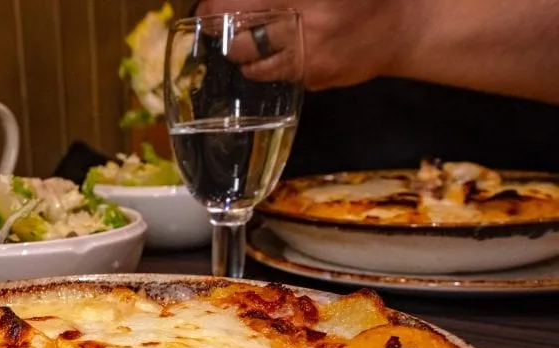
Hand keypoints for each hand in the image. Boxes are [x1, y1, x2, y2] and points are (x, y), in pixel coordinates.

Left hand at [197, 0, 409, 89]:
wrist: (403, 26)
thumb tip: (236, 3)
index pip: (241, 7)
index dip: (216, 8)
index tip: (207, 10)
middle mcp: (303, 23)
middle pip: (239, 39)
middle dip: (224, 34)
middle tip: (219, 27)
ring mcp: (308, 55)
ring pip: (253, 64)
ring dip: (242, 55)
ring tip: (244, 43)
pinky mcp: (314, 77)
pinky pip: (276, 76)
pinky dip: (265, 67)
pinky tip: (271, 55)